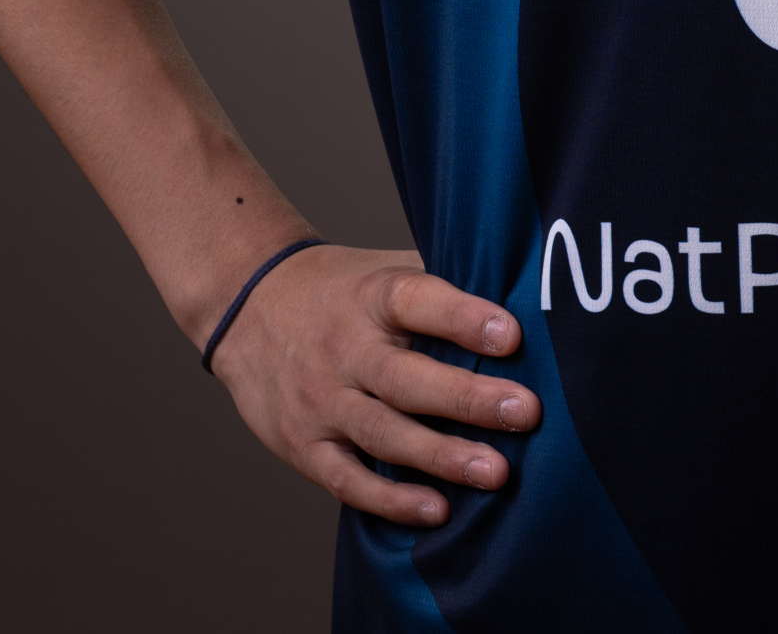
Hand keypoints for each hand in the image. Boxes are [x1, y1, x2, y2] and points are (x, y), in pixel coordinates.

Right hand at [209, 244, 542, 525]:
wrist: (250, 306)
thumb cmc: (345, 290)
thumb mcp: (387, 268)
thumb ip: (445, 283)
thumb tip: (526, 296)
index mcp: (373, 296)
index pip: (419, 302)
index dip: (464, 317)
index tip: (511, 334)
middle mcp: (345, 348)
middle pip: (407, 378)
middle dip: (468, 399)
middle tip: (526, 413)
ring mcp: (322, 399)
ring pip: (383, 433)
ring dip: (441, 456)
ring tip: (496, 473)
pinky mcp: (303, 444)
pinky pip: (348, 478)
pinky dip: (391, 499)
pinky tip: (436, 510)